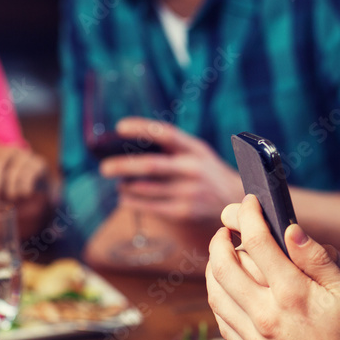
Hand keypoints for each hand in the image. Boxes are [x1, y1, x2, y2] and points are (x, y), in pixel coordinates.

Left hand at [0, 144, 48, 201]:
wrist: (36, 193)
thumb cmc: (9, 187)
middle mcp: (12, 148)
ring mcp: (27, 155)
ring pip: (13, 173)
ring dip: (10, 191)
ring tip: (11, 198)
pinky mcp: (40, 164)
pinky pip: (28, 178)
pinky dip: (23, 191)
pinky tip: (24, 194)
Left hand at [99, 117, 244, 223]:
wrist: (236, 201)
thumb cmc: (207, 174)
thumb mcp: (198, 154)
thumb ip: (172, 149)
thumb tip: (130, 147)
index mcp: (196, 149)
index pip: (166, 134)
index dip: (142, 128)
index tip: (119, 127)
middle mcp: (194, 169)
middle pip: (151, 165)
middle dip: (123, 165)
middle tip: (104, 167)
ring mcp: (190, 192)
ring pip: (146, 188)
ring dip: (126, 186)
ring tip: (118, 183)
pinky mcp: (184, 212)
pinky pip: (151, 207)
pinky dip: (133, 202)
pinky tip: (125, 198)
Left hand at [206, 195, 339, 339]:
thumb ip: (317, 259)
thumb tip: (291, 229)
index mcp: (293, 294)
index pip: (258, 241)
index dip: (249, 214)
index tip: (250, 202)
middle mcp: (267, 315)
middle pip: (224, 265)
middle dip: (221, 238)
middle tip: (227, 225)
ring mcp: (255, 338)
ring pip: (215, 293)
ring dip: (212, 266)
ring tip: (220, 253)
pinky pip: (222, 320)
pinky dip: (217, 297)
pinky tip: (225, 289)